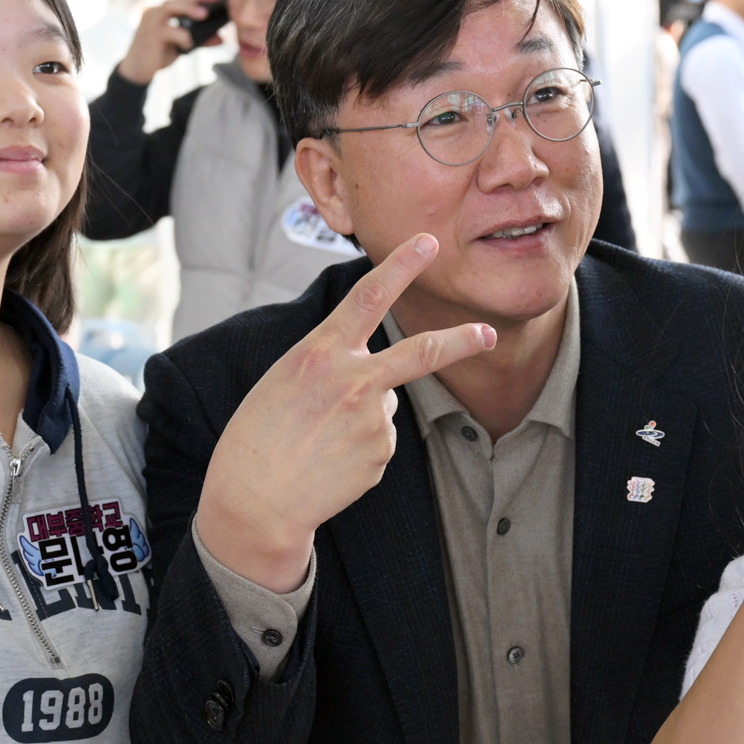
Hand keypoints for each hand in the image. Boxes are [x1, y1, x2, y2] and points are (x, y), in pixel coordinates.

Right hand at [116, 0, 222, 85]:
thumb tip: (222, 38)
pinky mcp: (149, 35)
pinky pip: (168, 31)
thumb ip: (200, 40)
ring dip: (188, 9)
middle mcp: (155, 12)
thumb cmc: (159, 54)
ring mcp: (151, 22)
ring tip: (204, 15)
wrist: (137, 70)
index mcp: (163, 12)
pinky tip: (189, 43)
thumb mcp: (182, 46)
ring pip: (170, 8)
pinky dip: (182, 36)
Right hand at [196, 233, 497, 591]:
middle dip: (461, 341)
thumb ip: (334, 368)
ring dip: (361, 417)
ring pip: (384, 404)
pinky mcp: (381, 454)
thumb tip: (384, 388)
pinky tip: (329, 461)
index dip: (401, 266)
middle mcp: (353, 381)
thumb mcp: (286, 380)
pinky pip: (378, 439)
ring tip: (318, 440)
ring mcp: (372, 420)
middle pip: (422, 353)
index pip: (368, 296)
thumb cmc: (259, 435)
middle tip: (489, 333)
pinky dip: (359, 448)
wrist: (255, 501)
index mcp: (320, 353)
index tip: (427, 243)